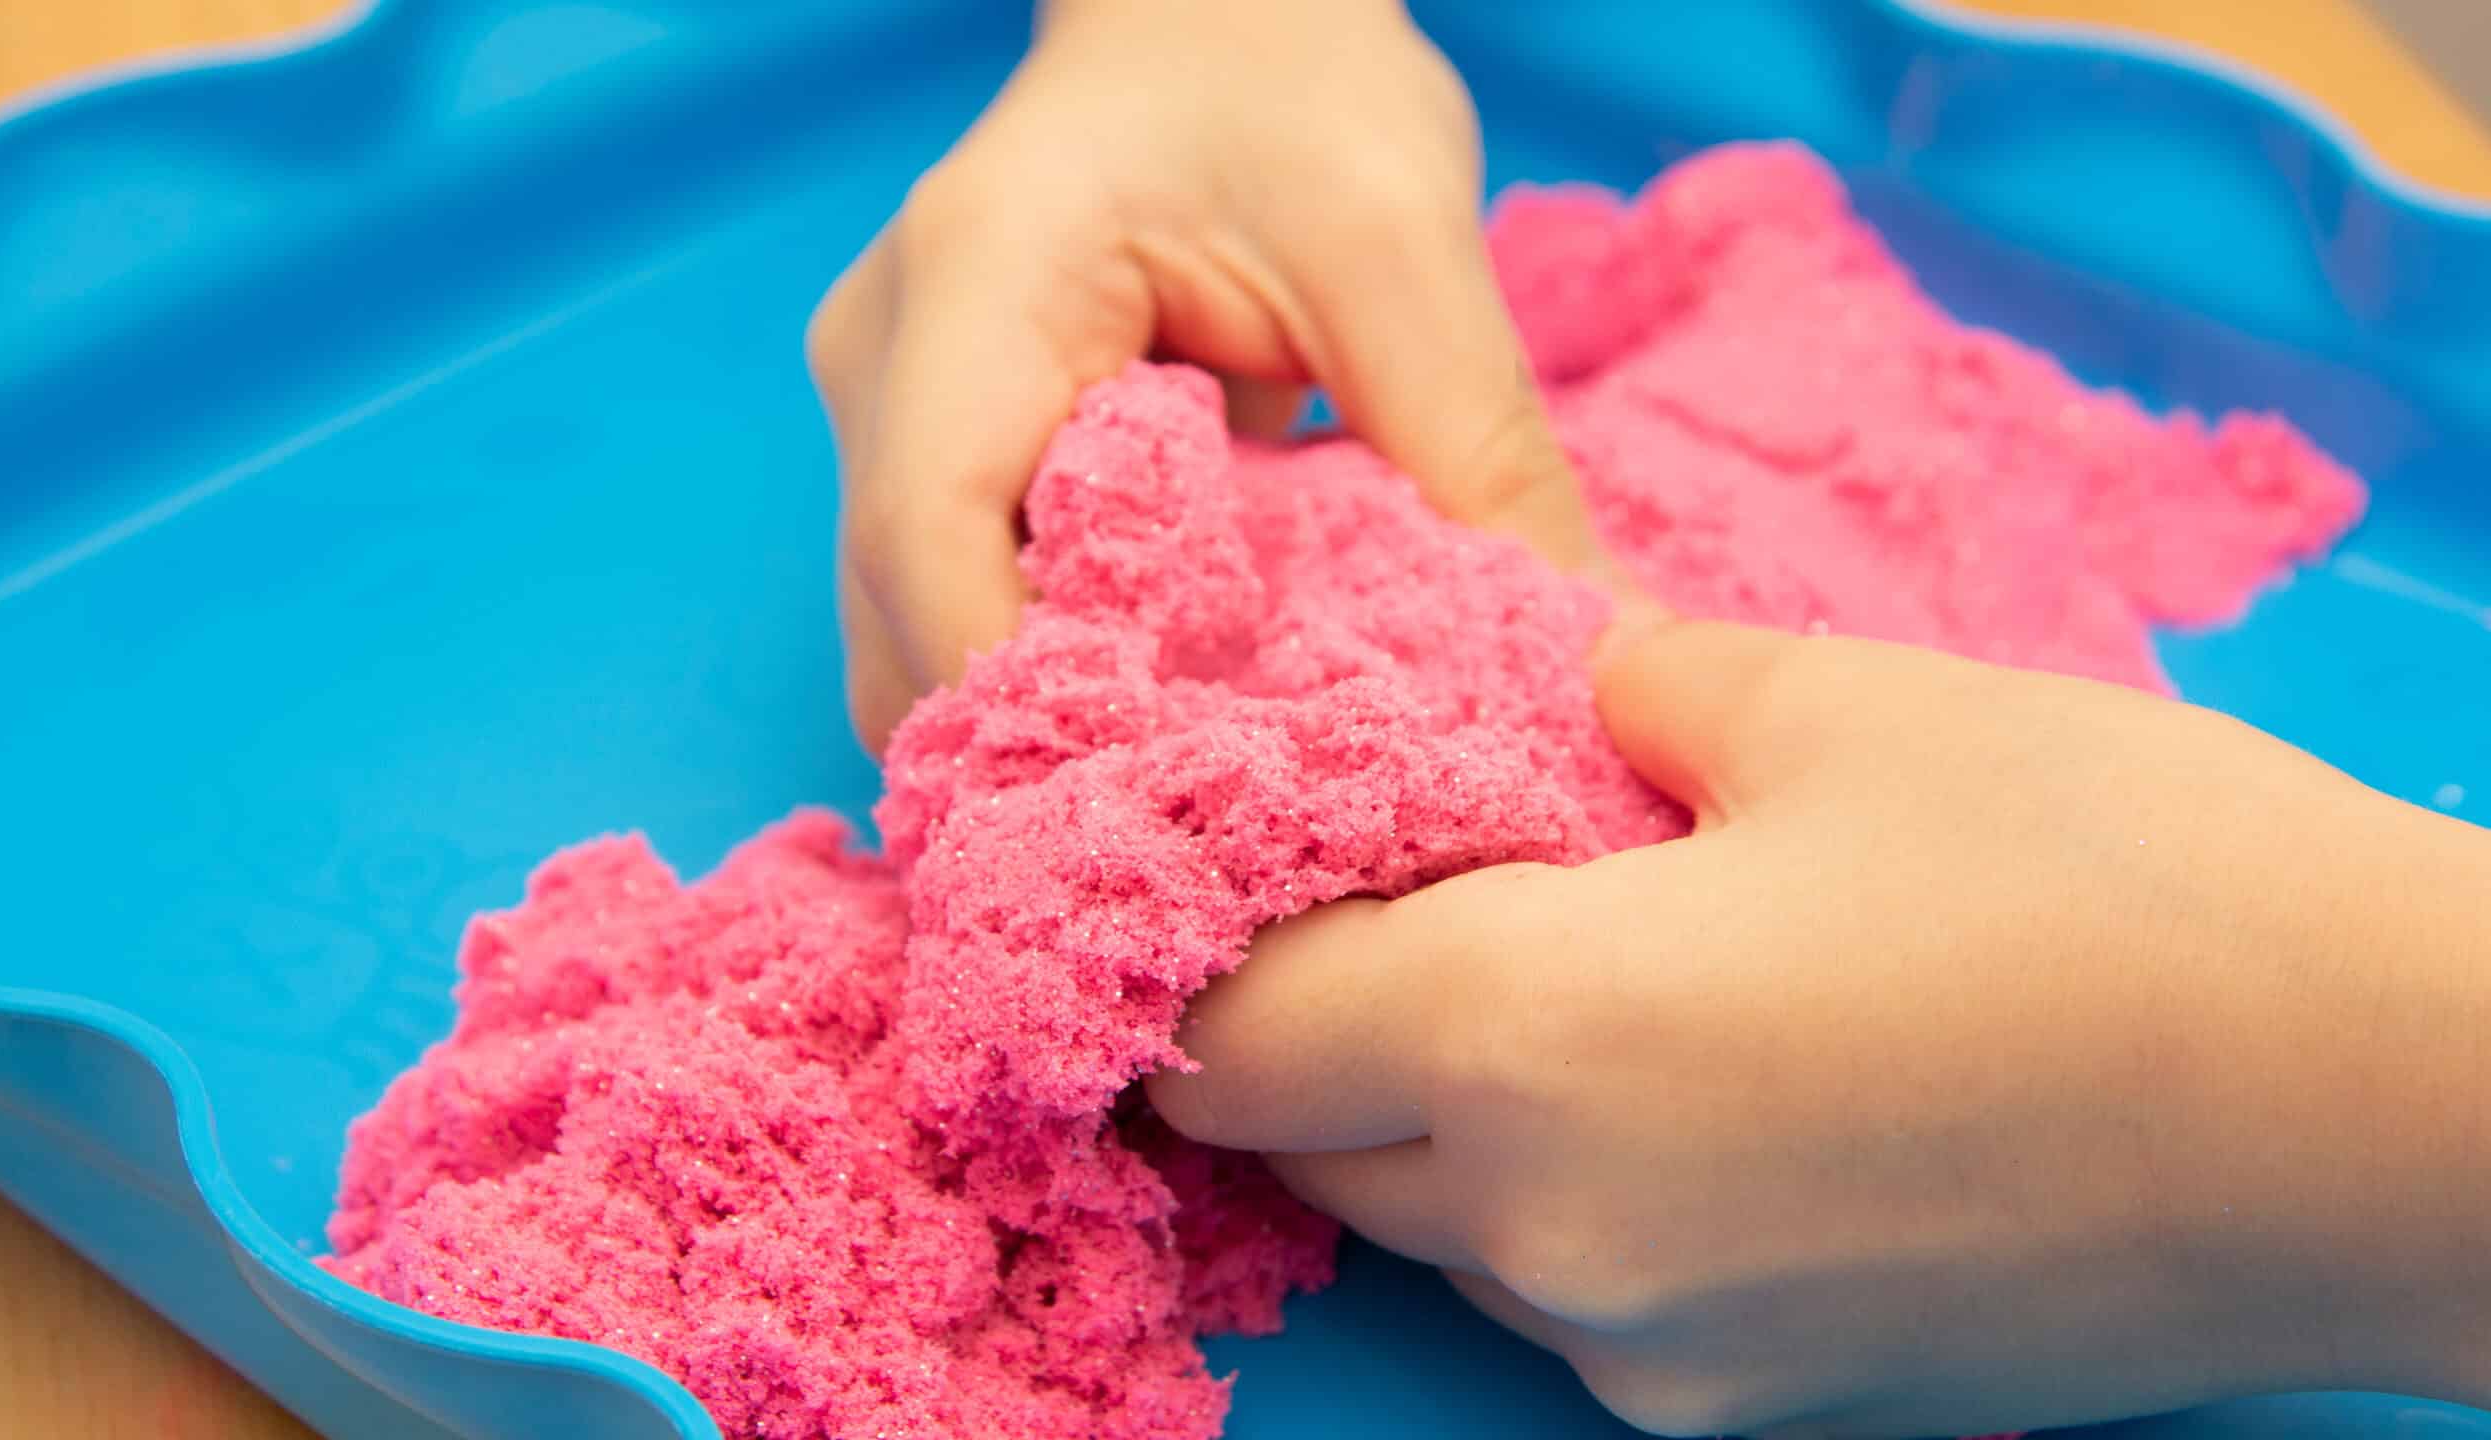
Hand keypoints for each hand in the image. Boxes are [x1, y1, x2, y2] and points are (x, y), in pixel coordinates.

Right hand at [807, 0, 1595, 751]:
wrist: (1216, 10)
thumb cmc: (1294, 81)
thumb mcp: (1405, 245)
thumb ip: (1485, 454)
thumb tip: (1602, 653)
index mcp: (972, 289)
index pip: (933, 544)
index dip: (1040, 703)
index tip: (1190, 804)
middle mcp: (889, 369)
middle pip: (908, 642)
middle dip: (1055, 759)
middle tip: (1232, 847)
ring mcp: (896, 420)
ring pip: (923, 656)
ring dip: (1062, 736)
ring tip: (1222, 798)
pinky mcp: (946, 461)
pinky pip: (975, 617)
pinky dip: (1075, 685)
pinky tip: (1193, 723)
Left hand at [1149, 620, 2490, 1436]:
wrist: (2399, 1118)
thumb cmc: (2123, 878)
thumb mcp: (1829, 706)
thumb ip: (1606, 692)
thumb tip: (1526, 692)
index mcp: (1528, 1042)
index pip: (1223, 1036)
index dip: (1192, 946)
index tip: (1215, 856)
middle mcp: (1557, 1242)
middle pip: (1310, 1142)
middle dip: (1309, 1021)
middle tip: (1388, 879)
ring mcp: (1657, 1360)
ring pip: (1444, 1223)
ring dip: (1445, 1102)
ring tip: (1567, 960)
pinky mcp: (1757, 1410)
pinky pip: (1579, 1287)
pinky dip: (1573, 1183)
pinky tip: (1699, 1071)